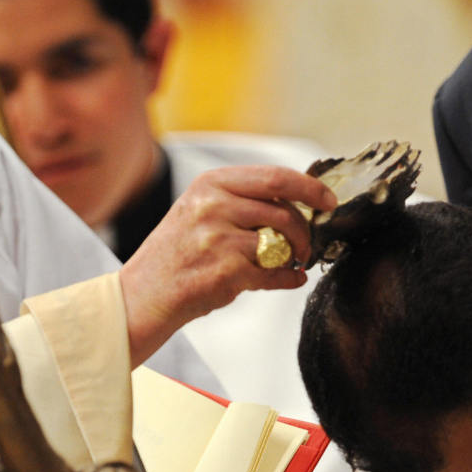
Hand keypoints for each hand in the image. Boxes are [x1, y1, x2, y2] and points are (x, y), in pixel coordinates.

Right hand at [118, 165, 335, 365]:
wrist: (143, 295)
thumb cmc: (176, 256)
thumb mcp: (199, 212)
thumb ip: (241, 202)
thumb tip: (296, 203)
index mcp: (210, 184)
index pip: (274, 177)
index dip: (310, 188)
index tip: (328, 200)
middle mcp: (213, 206)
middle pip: (283, 210)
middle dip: (305, 230)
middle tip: (307, 244)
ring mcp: (219, 239)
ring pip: (280, 242)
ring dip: (294, 256)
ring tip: (290, 262)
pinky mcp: (226, 272)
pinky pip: (273, 274)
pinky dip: (287, 279)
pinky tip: (289, 279)